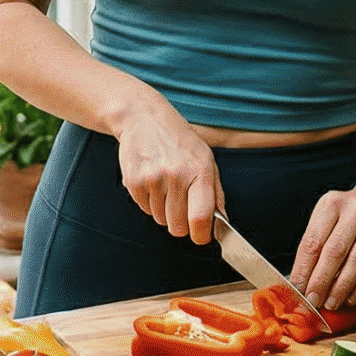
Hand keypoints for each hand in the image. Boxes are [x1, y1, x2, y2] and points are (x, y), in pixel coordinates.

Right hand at [113, 110, 222, 243]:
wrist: (144, 118)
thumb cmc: (179, 140)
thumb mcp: (206, 159)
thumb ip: (216, 193)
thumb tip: (222, 221)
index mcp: (200, 170)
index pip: (199, 218)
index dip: (200, 235)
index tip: (200, 236)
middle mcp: (176, 175)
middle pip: (178, 227)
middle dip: (180, 223)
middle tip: (180, 204)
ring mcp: (153, 178)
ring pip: (160, 220)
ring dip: (163, 210)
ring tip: (165, 185)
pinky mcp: (133, 181)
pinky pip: (144, 210)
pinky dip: (149, 202)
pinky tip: (152, 181)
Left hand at [290, 179, 355, 309]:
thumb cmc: (347, 215)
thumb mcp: (327, 218)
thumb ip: (315, 245)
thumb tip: (301, 281)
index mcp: (331, 204)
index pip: (313, 241)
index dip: (303, 269)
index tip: (297, 289)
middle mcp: (355, 210)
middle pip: (335, 250)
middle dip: (322, 280)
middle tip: (313, 300)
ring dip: (342, 286)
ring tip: (331, 302)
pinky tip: (351, 297)